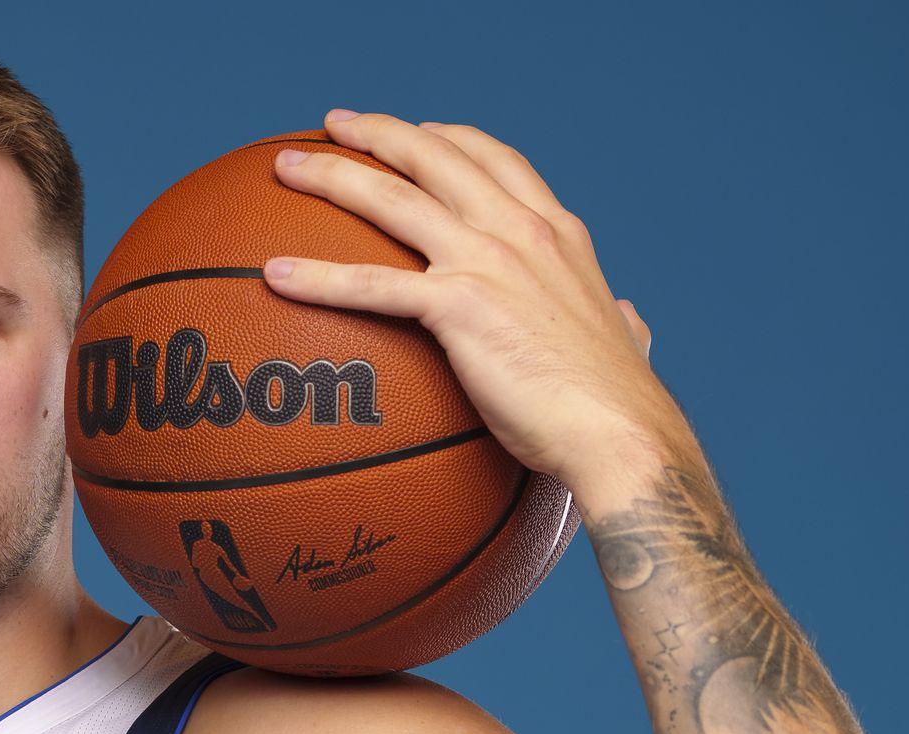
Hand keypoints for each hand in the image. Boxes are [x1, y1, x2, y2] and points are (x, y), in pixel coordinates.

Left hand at [264, 110, 679, 495]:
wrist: (621, 433)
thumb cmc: (618, 403)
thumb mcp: (626, 341)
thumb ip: (622, 321)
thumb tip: (631, 321)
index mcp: (558, 233)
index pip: (497, 160)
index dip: (452, 138)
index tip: (418, 130)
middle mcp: (521, 231)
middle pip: (435, 157)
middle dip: (378, 132)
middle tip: (332, 124)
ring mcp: (488, 262)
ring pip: (393, 199)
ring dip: (332, 175)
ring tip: (285, 167)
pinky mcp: (458, 307)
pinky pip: (371, 284)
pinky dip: (319, 275)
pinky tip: (276, 275)